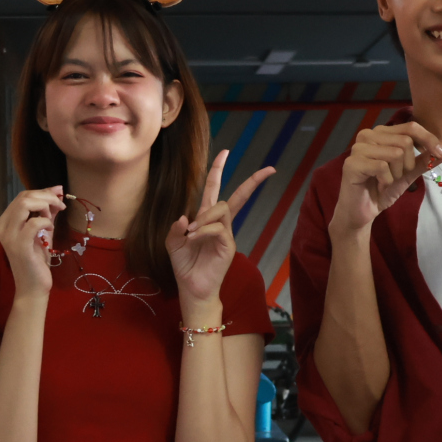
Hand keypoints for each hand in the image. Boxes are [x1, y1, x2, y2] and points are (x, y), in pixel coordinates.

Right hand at [0, 187, 65, 299]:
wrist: (33, 286)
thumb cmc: (37, 260)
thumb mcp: (43, 231)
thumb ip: (47, 212)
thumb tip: (57, 192)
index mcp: (5, 222)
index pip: (22, 197)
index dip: (42, 191)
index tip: (59, 193)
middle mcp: (3, 226)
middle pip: (23, 197)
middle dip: (46, 196)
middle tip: (60, 205)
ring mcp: (9, 236)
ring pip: (24, 205)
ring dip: (44, 205)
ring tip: (53, 216)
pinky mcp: (19, 245)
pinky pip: (33, 223)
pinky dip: (45, 221)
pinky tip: (50, 228)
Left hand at [168, 151, 274, 307]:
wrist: (192, 289)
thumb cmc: (184, 266)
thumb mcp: (172, 243)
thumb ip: (176, 228)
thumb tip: (185, 216)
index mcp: (206, 219)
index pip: (215, 190)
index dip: (218, 170)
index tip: (225, 152)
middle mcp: (220, 224)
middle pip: (237, 197)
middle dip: (252, 181)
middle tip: (268, 169)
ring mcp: (227, 234)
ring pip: (222, 209)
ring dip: (204, 217)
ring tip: (190, 233)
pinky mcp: (228, 246)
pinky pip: (218, 229)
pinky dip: (204, 230)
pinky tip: (193, 239)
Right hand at [329, 121, 441, 236]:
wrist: (363, 211)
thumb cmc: (382, 190)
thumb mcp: (408, 173)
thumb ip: (424, 160)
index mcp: (382, 133)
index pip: (411, 127)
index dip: (429, 139)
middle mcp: (368, 135)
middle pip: (405, 141)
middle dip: (409, 164)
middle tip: (397, 177)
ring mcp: (358, 148)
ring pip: (396, 153)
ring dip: (397, 174)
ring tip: (386, 181)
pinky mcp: (352, 163)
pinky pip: (382, 166)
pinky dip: (386, 180)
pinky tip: (379, 186)